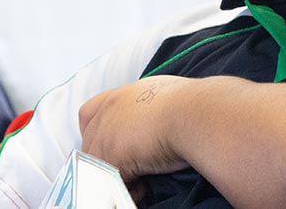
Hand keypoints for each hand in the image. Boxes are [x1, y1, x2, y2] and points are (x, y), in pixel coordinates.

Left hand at [76, 75, 195, 178]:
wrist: (196, 113)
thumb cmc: (194, 106)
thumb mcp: (169, 98)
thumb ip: (154, 110)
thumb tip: (162, 125)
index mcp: (122, 96)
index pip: (89, 114)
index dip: (97, 134)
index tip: (115, 148)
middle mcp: (109, 111)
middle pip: (90, 143)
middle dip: (108, 160)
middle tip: (133, 171)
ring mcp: (106, 133)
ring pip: (97, 164)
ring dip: (115, 176)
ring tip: (140, 183)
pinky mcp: (111, 155)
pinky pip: (107, 179)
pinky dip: (124, 188)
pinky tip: (143, 188)